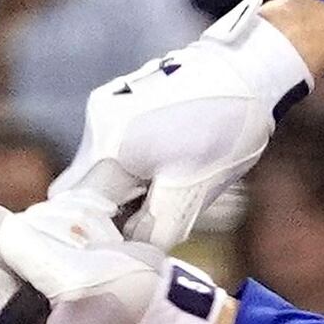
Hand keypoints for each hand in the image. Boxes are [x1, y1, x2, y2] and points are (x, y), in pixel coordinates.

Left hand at [0, 197, 233, 323]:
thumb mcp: (72, 275)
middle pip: (19, 235)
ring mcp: (46, 285)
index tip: (77, 255)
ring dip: (81, 225)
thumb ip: (17, 245)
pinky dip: (88, 225)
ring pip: (42, 225)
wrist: (182, 313)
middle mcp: (22, 304)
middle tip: (102, 252)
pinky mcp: (68, 270)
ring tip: (111, 248)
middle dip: (63, 231)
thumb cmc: (132, 303)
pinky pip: (61, 227)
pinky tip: (110, 241)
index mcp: (14, 318)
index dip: (37, 239)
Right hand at [56, 0, 322, 253]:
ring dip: (119, 192)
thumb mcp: (191, 191)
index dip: (93, 236)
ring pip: (96, 170)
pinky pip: (110, 149)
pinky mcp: (119, 102)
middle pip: (79, 189)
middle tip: (141, 230)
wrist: (246, 71)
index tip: (119, 252)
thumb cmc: (223, 130)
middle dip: (103, 216)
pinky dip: (127, 169)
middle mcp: (97, 126)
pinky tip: (163, 171)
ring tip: (161, 197)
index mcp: (109, 150)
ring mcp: (105, 109)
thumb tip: (131, 252)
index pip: (76, 208)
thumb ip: (155, 228)